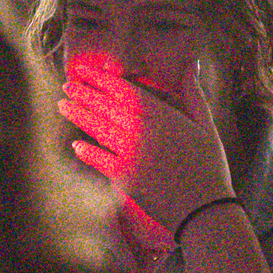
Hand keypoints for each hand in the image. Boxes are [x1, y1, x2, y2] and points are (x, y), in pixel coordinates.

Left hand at [59, 55, 231, 236]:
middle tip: (67, 87)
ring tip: (63, 106)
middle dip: (84, 94)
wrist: (205, 209)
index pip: (123, 90)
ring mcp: (131, 154)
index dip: (101, 79)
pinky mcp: (125, 178)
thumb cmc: (209, 165)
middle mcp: (142, 131)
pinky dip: (87, 152)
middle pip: (106, 106)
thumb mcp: (206, 125)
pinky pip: (99, 160)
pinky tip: (76, 145)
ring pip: (98, 129)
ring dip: (79, 116)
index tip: (85, 71)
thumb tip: (191, 64)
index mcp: (162, 114)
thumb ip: (193, 93)